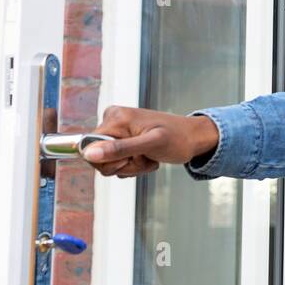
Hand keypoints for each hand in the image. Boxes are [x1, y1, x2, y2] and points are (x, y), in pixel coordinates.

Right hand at [81, 105, 220, 177]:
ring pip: (110, 163)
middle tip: (144, 157)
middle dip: (124, 165)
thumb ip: (119, 149)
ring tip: (149, 157)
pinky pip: (118, 162)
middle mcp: (113, 121)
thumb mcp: (150, 145)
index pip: (89, 148)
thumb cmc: (178, 139)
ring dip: (131, 167)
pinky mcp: (124, 140)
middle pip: (99, 158)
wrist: (195, 138)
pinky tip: (148, 158)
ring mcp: (118, 131)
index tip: (132, 157)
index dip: (110, 160)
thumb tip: (89, 153)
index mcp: (115, 117)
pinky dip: (134, 165)